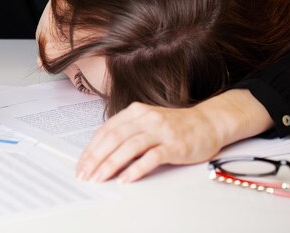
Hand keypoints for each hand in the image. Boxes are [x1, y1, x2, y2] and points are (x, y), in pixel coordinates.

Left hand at [76, 102, 223, 182]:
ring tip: (99, 178)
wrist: (208, 123)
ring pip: (129, 147)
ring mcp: (160, 131)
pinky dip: (136, 168)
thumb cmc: (174, 126)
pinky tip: (125, 178)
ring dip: (111, 164)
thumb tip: (100, 153)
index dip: (91, 149)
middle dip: (95, 158)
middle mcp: (146, 118)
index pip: (106, 130)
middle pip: (114, 138)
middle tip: (85, 174)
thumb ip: (126, 132)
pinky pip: (151, 157)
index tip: (81, 165)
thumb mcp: (146, 122)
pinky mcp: (174, 145)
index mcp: (135, 111)